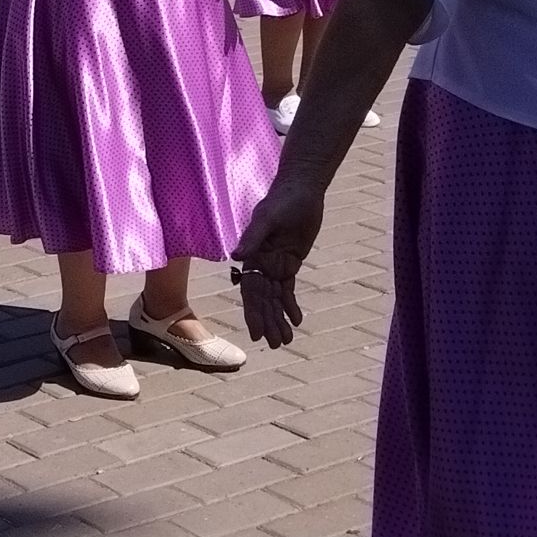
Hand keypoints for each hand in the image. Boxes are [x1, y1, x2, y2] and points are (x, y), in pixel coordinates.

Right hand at [231, 177, 325, 347]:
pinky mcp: (290, 262)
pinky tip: (297, 320)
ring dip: (279, 318)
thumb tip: (236, 258)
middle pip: (262, 299)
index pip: (250, 290)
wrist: (300, 191)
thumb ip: (253, 238)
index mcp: (251, 255)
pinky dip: (291, 305)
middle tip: (274, 345)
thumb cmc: (281, 201)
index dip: (253, 313)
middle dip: (268, 321)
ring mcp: (275, 264)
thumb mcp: (267, 218)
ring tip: (285, 340)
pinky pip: (288, 289)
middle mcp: (260, 263)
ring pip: (276, 298)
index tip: (256, 333)